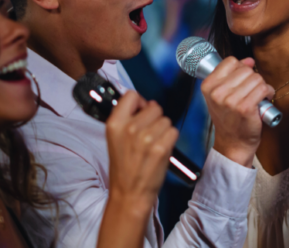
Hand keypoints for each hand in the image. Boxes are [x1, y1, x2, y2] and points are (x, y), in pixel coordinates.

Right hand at [104, 91, 177, 213]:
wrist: (129, 193)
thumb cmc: (124, 166)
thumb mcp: (115, 138)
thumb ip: (127, 118)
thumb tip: (148, 103)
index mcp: (114, 123)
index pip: (132, 95)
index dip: (140, 103)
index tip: (141, 113)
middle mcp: (129, 128)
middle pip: (154, 107)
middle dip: (155, 119)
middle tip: (148, 136)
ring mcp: (146, 138)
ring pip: (166, 120)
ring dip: (163, 131)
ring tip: (153, 145)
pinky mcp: (160, 148)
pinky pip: (173, 131)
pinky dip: (170, 140)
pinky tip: (161, 150)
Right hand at [201, 57, 273, 166]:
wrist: (233, 143)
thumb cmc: (229, 119)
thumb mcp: (221, 95)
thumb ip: (231, 75)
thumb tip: (248, 61)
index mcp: (208, 86)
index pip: (230, 61)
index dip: (241, 68)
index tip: (242, 79)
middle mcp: (217, 93)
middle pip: (246, 69)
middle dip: (253, 78)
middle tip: (251, 91)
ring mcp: (231, 101)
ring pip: (256, 78)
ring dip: (262, 86)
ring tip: (258, 96)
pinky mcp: (245, 108)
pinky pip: (263, 88)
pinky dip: (268, 92)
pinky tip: (265, 100)